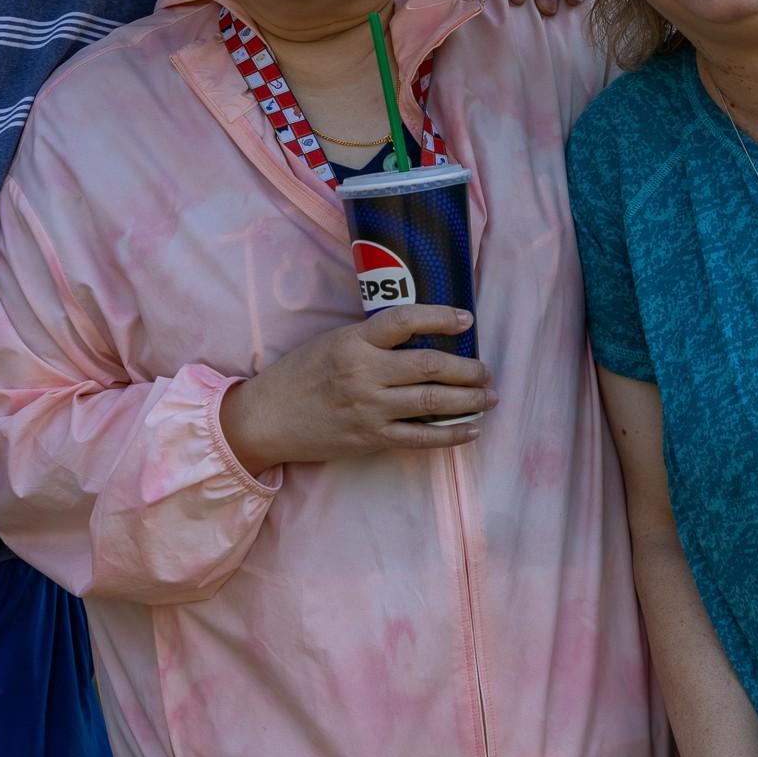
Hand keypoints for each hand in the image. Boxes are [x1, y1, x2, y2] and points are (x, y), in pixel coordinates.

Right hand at [219, 306, 494, 473]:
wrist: (268, 419)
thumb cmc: (300, 373)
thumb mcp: (333, 340)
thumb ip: (372, 337)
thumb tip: (421, 334)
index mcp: (354, 342)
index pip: (405, 321)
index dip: (441, 318)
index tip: (467, 320)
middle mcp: (364, 373)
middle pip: (430, 366)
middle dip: (467, 369)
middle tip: (486, 369)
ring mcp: (370, 409)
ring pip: (432, 402)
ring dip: (469, 400)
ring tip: (488, 396)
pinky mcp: (371, 438)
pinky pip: (421, 437)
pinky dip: (451, 434)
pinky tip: (471, 429)